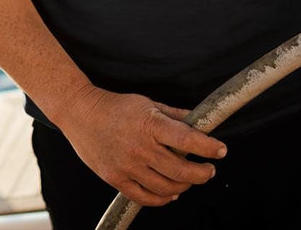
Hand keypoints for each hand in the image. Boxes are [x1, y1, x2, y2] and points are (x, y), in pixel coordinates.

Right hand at [56, 86, 226, 207]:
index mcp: (149, 124)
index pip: (187, 140)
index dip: (208, 148)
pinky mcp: (115, 178)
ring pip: (166, 188)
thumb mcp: (147, 102)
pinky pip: (145, 197)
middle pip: (181, 171)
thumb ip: (174, 115)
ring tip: (189, 180)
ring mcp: (127, 165)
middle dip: (202, 173)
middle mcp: (139, 147)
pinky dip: (163, 199)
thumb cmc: (115, 106)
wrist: (79, 112)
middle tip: (209, 170)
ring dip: (185, 187)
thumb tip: (200, 122)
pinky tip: (171, 193)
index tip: (221, 151)